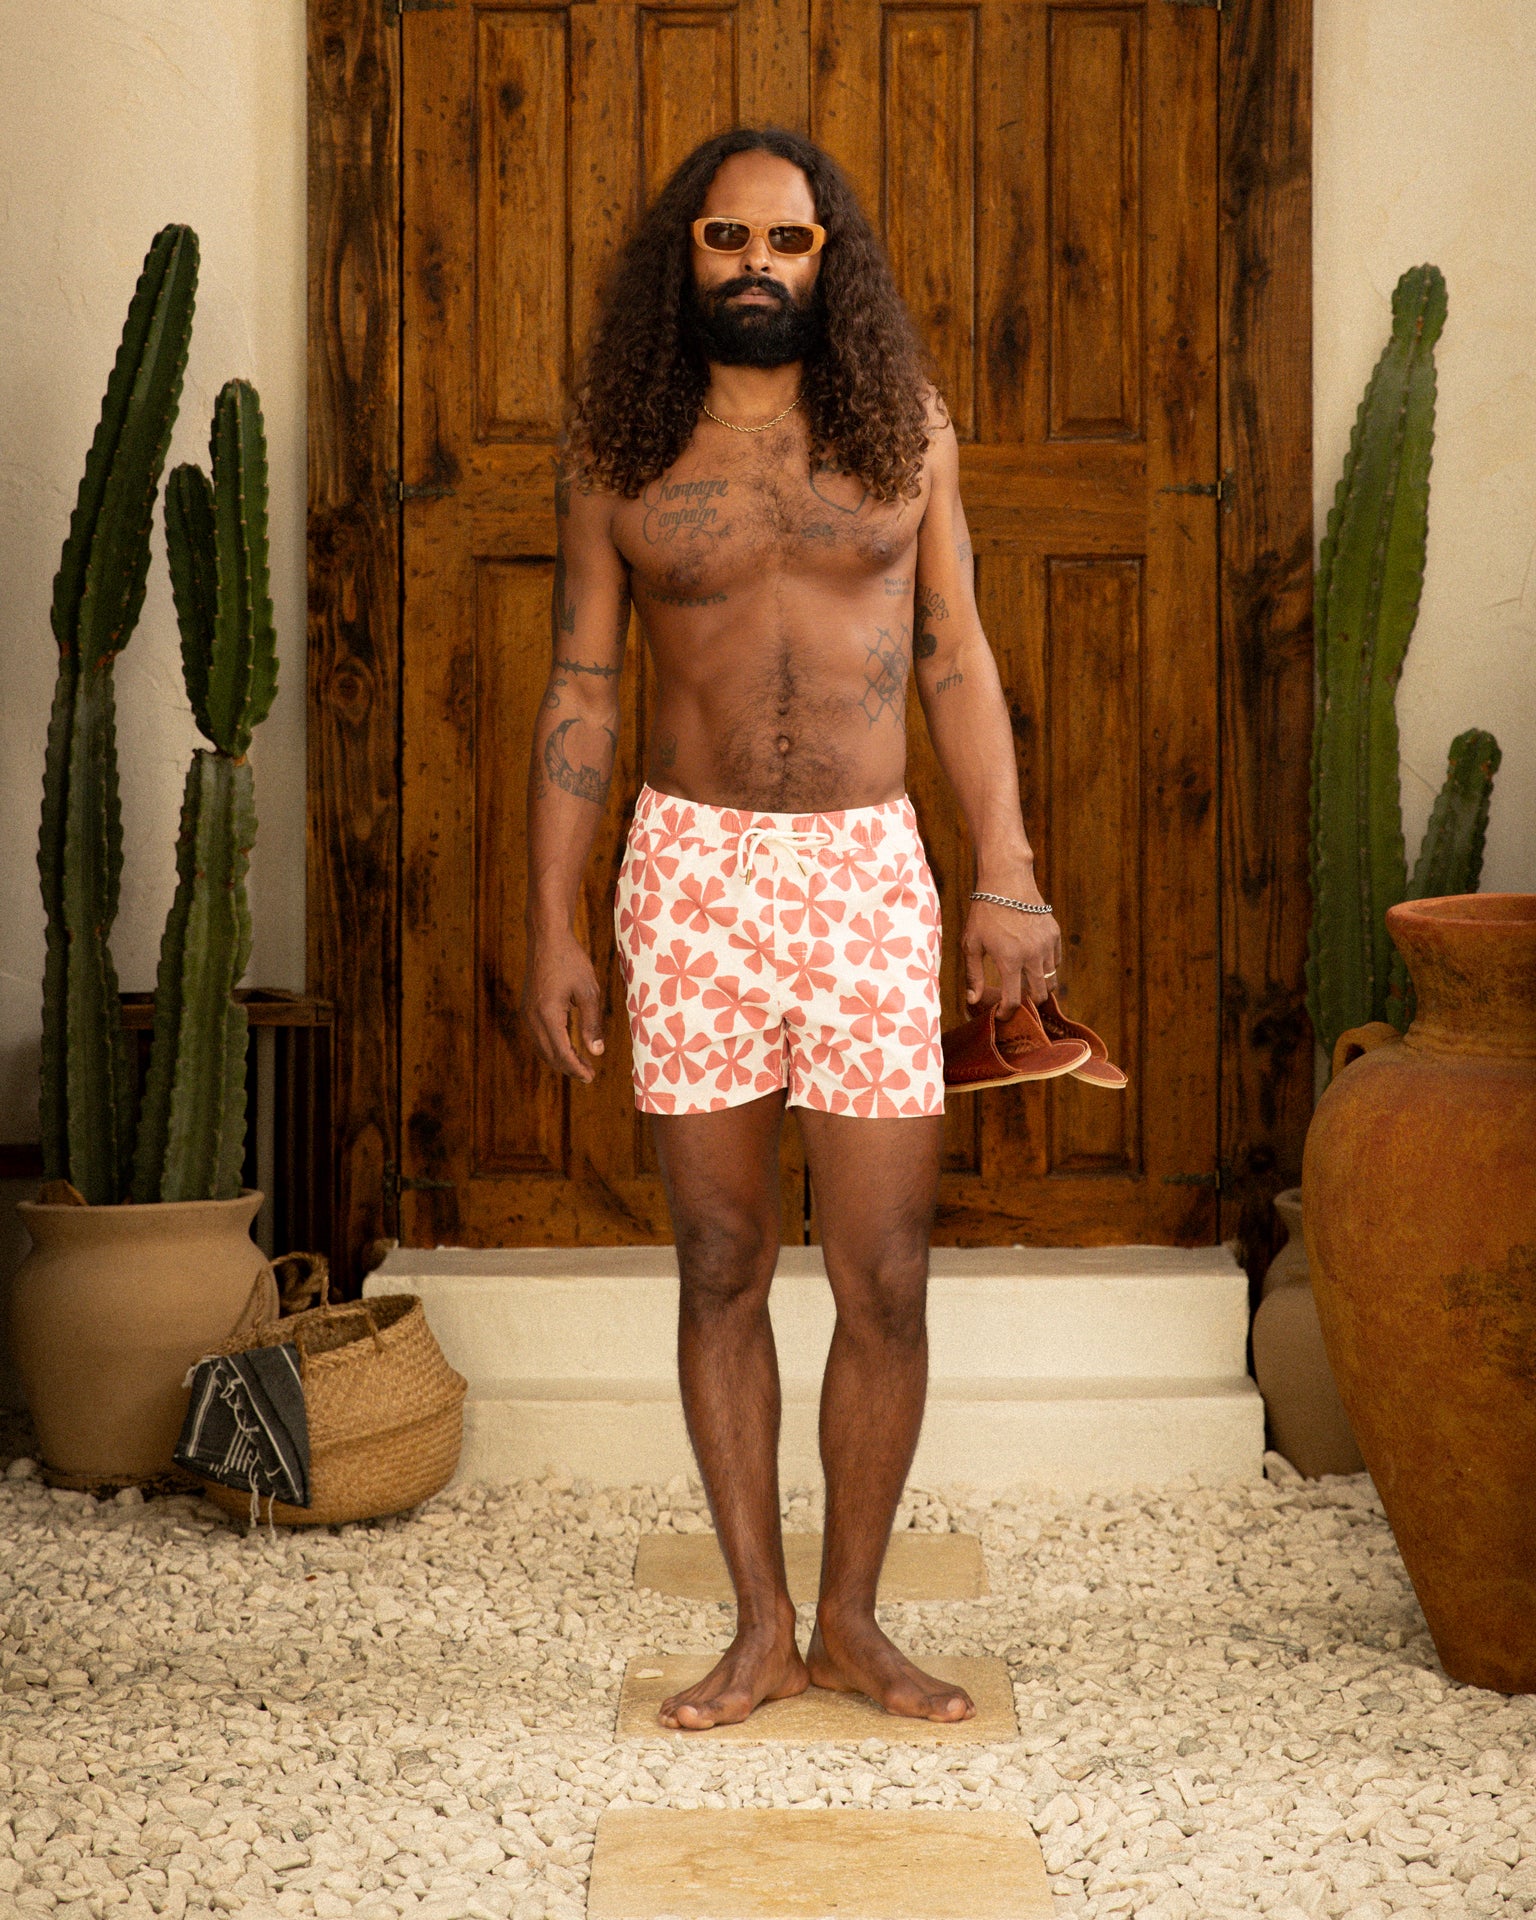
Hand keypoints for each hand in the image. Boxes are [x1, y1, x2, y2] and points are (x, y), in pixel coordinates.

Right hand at [522, 933, 605, 1081]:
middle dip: (569, 1068)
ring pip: (541, 1048)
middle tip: (589, 1075)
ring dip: (560, 1059)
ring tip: (581, 1064)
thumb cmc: (571, 961)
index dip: (577, 1068)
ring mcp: (527, 1013)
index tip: (591, 1077)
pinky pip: (537, 1036)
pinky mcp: (527, 1008)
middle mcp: (532, 1018)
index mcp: (548, 1015)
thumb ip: (592, 1024)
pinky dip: (552, 1047)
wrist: (547, 938)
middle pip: (549, 1055)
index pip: (562, 1053)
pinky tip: (567, 1046)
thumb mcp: (588, 992)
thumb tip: (597, 1052)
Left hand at [962, 901, 1061, 1015]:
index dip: (1007, 1013)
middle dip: (1029, 1004)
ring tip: (1024, 984)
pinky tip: (1032, 963)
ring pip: (1051, 980)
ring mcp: (1047, 945)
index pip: (1014, 1000)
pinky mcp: (1054, 934)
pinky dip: (1046, 968)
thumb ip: (973, 975)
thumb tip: (973, 1000)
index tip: (1002, 1015)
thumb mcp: (972, 943)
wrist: (1006, 881)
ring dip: (1039, 986)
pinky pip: (1056, 962)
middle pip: (1040, 995)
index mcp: (1010, 960)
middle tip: (1017, 1001)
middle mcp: (1032, 956)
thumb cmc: (984, 912)